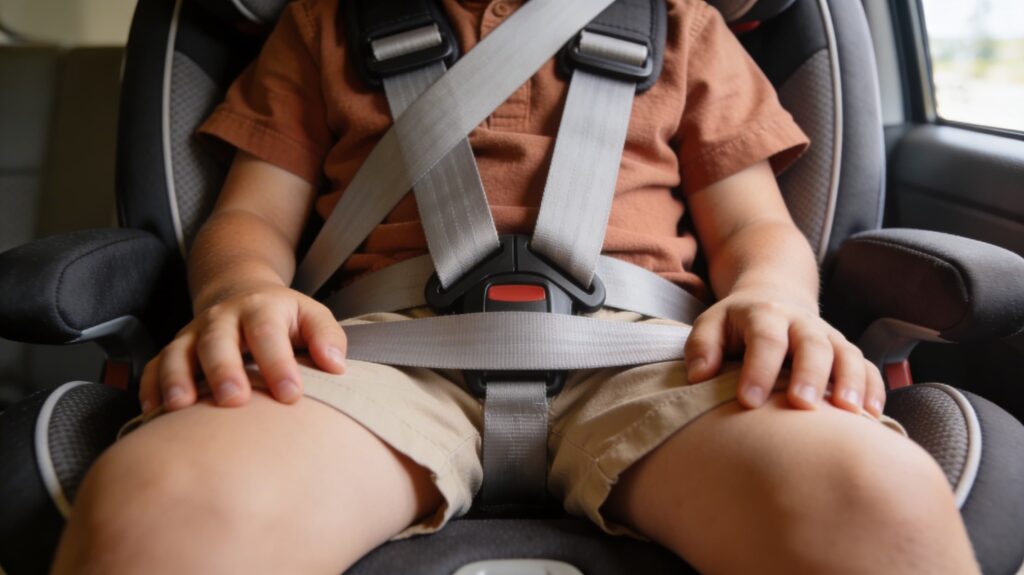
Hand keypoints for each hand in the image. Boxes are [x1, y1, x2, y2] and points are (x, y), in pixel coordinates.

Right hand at [139, 284, 347, 412]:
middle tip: (233, 400)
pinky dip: (150, 388)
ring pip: (178, 353)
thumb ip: (327, 336)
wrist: (241, 294)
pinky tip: (153, 412)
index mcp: (261, 308)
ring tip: (181, 407)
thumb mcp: (312, 316)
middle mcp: (222, 318)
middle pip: (217, 341)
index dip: (278, 363)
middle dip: (223, 370)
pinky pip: (154, 367)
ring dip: (177, 379)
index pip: (267, 333)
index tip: (290, 394)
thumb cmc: (284, 318)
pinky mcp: (174, 350)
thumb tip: (336, 365)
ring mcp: (193, 334)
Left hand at [683, 289, 885, 416]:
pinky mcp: (845, 351)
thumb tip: (699, 376)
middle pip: (812, 344)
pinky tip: (872, 415)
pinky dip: (873, 388)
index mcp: (765, 314)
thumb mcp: (711, 324)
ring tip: (850, 413)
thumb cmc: (735, 324)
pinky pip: (866, 366)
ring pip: (846, 354)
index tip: (749, 401)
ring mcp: (828, 336)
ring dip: (851, 382)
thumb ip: (701, 347)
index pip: (765, 339)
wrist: (773, 298)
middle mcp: (801, 322)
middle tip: (803, 405)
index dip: (758, 369)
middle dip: (809, 374)